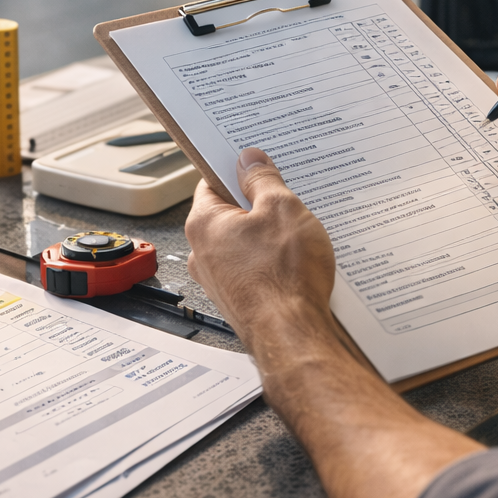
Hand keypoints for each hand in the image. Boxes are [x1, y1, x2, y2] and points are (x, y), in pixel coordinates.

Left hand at [185, 148, 338, 361]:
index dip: (236, 170)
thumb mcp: (282, 209)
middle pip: (228, 214)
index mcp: (204, 223)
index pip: (211, 181)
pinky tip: (294, 265)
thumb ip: (263, 179)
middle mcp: (202, 253)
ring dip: (267, 237)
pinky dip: (270, 263)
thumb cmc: (283, 279)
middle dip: (257, 206)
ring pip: (242, 244)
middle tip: (285, 203)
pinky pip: (252, 269)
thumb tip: (251, 161)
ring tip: (295, 238)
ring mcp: (218, 280)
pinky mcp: (238, 299)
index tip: (256, 167)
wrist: (293, 335)